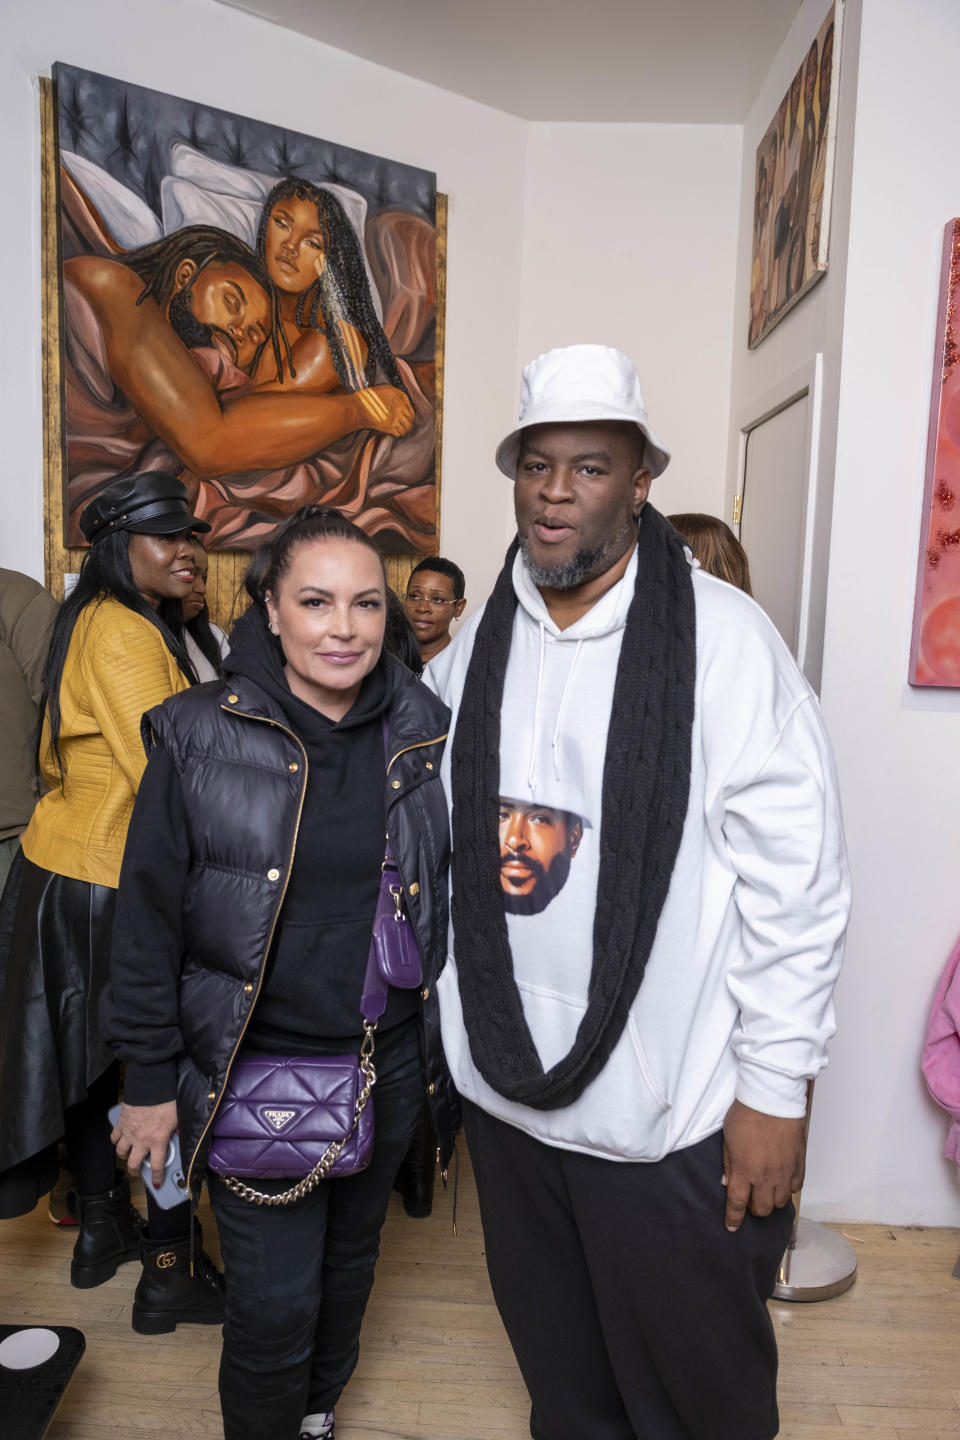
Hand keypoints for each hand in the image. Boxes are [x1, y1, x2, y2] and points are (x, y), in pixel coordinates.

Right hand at [111, 1101, 178, 1188]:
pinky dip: (116, 1140)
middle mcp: (142, 1140)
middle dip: (135, 1171)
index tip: (157, 1183)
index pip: (157, 1166)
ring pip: (121, 1153)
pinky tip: (121, 1139)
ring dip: (125, 1155)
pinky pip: (114, 1138)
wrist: (151, 1087)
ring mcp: (129, 1133)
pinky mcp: (121, 1124)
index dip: (157, 1178)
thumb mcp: (177, 1119)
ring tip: (129, 1154)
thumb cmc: (166, 1101)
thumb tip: (179, 1135)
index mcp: (158, 1141)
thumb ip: (176, 1131)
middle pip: (133, 1164)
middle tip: (137, 1171)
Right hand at [355, 385, 414, 436]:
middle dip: (408, 422)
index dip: (411, 414)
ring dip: (404, 429)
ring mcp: (394, 418)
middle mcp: (398, 407)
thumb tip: (405, 403)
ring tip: (401, 428)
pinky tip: (395, 431)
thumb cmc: (368, 398)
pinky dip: (398, 433)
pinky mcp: (389, 427)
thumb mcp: (385, 389)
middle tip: (405, 423)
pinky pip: (399, 433)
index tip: (409, 416)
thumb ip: (397, 395)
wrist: (357, 409)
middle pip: (410, 419)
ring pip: (406, 428)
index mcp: (398, 397)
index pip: (411, 409)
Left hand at [721, 1099, 805, 1232]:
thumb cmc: (746, 1114)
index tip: (732, 1226)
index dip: (734, 1218)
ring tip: (766, 1189)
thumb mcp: (728, 1139)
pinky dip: (788, 1188)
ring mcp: (784, 1171)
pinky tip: (781, 1180)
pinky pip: (796, 1187)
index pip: (738, 1204)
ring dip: (772, 1200)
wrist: (772, 1098)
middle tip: (750, 1198)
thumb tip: (727, 1183)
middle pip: (762, 1209)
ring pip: (780, 1202)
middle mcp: (766, 1176)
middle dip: (754, 1209)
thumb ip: (729, 1164)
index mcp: (745, 1171)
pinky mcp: (799, 1163)